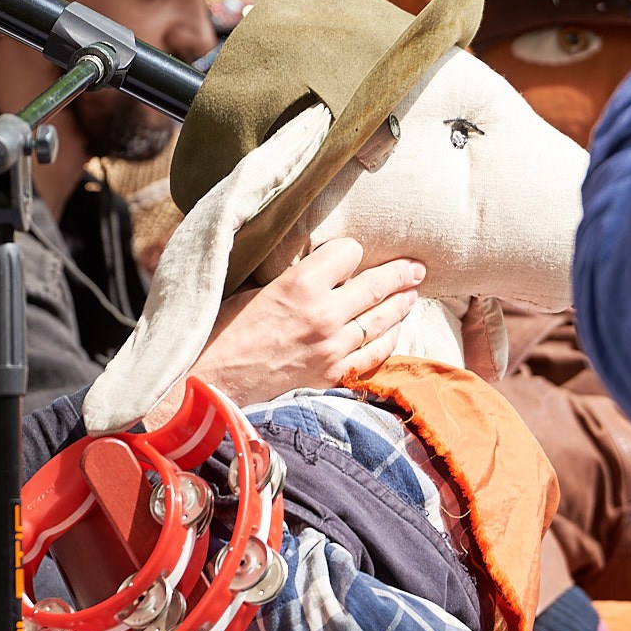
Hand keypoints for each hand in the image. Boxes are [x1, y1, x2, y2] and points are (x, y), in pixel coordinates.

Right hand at [187, 238, 422, 405]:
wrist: (215, 380)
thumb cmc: (225, 331)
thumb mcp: (254, 289)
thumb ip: (292, 279)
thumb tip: (317, 271)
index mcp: (300, 285)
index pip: (349, 253)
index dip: (350, 250)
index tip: (351, 253)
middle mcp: (324, 314)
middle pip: (376, 285)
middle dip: (400, 273)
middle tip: (416, 268)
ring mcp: (333, 347)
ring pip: (383, 319)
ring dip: (401, 304)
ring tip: (412, 295)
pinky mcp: (334, 374)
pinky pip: (376, 352)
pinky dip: (390, 338)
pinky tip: (394, 330)